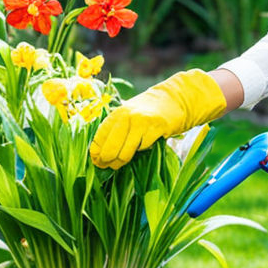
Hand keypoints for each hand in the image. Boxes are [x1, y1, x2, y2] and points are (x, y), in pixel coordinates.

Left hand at [90, 69, 226, 168]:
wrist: (172, 101)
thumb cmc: (147, 112)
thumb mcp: (127, 115)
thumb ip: (114, 130)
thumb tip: (98, 154)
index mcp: (116, 114)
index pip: (98, 138)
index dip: (96, 154)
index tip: (96, 162)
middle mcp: (126, 117)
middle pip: (110, 149)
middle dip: (107, 161)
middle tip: (107, 166)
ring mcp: (141, 123)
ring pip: (125, 153)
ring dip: (120, 162)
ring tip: (119, 164)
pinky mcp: (156, 129)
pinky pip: (143, 148)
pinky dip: (140, 151)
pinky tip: (141, 147)